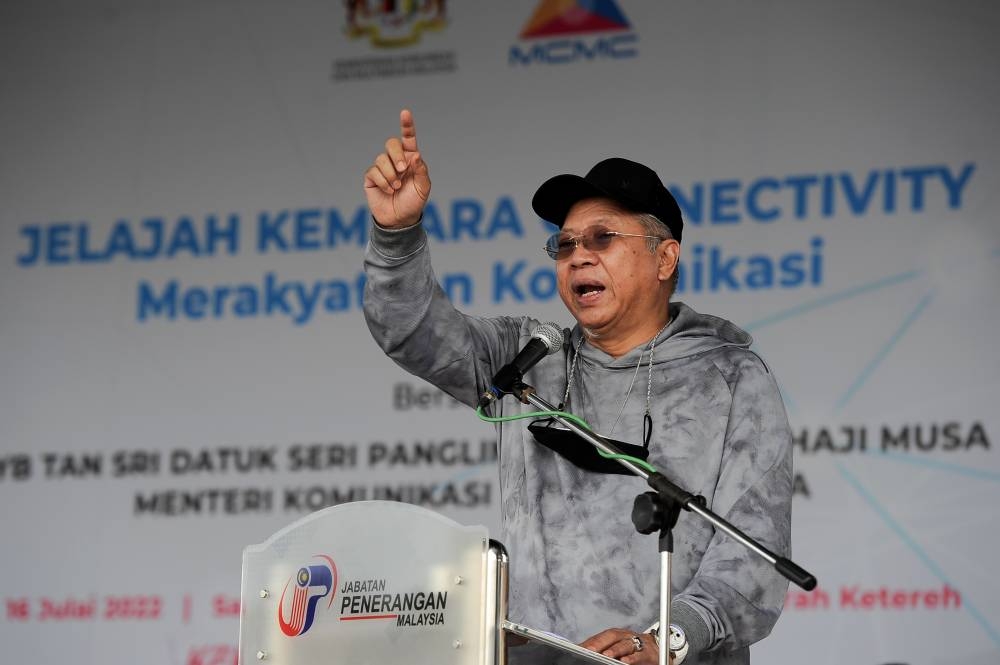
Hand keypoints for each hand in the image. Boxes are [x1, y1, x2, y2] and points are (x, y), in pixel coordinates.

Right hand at [363, 108, 430, 227]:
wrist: (400, 220)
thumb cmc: (414, 202)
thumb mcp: (423, 187)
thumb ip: (421, 170)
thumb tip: (415, 155)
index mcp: (410, 159)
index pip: (408, 138)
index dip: (407, 125)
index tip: (405, 113)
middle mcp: (395, 160)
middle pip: (391, 143)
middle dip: (396, 155)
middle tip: (403, 170)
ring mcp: (382, 168)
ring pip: (381, 158)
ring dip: (391, 173)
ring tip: (397, 186)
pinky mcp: (372, 177)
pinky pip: (374, 171)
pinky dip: (384, 182)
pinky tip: (389, 190)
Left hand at [579, 627, 666, 664]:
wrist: (657, 650)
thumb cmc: (634, 651)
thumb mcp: (618, 650)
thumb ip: (604, 652)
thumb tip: (587, 654)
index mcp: (616, 636)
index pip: (600, 636)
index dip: (589, 642)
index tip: (578, 648)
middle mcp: (626, 637)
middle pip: (611, 636)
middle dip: (599, 643)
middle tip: (588, 650)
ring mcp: (637, 643)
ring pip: (625, 644)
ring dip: (615, 650)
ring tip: (606, 655)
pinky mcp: (648, 653)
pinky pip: (639, 655)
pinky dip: (632, 658)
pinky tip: (625, 662)